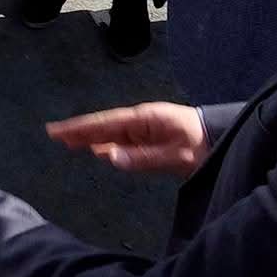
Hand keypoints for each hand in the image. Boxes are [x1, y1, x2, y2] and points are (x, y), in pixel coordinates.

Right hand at [47, 101, 207, 175]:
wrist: (223, 140)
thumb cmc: (202, 145)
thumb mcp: (175, 155)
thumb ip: (142, 157)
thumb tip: (107, 157)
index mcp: (144, 119)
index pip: (104, 123)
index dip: (80, 127)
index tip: (58, 130)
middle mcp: (141, 122)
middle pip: (104, 127)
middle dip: (79, 131)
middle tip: (53, 135)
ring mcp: (145, 131)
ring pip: (111, 135)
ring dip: (90, 139)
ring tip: (68, 143)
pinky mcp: (151, 141)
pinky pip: (123, 143)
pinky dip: (107, 146)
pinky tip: (98, 151)